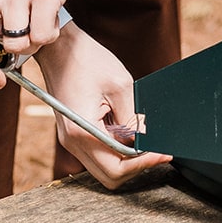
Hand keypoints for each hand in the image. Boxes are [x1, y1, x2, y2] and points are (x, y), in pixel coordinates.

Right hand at [36, 22, 170, 189]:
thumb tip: (145, 140)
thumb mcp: (120, 85)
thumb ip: (133, 118)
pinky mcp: (72, 133)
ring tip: (142, 140)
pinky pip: (96, 153)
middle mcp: (72, 141)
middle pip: (109, 175)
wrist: (59, 47)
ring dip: (124, 159)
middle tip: (155, 151)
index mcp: (82, 131)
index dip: (143, 164)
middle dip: (135, 167)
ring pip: (102, 167)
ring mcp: (70, 139)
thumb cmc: (86, 59)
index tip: (162, 154)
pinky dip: (114, 150)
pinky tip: (126, 132)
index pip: (116, 168)